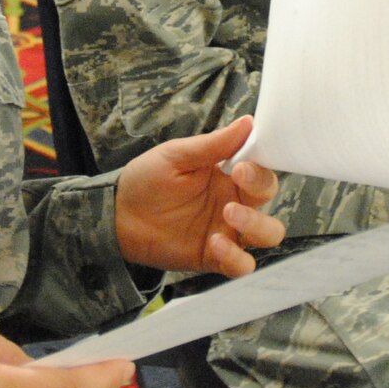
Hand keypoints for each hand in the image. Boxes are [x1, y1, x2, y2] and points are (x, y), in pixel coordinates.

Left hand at [115, 115, 284, 276]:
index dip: (260, 170)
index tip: (241, 167)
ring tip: (228, 214)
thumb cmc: (147, 179)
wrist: (118, 215)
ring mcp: (228, 232)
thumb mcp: (176, 156)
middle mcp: (234, 203)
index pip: (262, 171)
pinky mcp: (215, 258)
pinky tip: (214, 244)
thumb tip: (248, 122)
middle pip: (269, 201)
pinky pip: (242, 265)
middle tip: (234, 187)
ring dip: (257, 226)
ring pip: (267, 235)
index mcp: (229, 176)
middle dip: (260, 193)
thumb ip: (213, 144)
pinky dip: (236, 257)